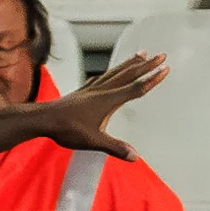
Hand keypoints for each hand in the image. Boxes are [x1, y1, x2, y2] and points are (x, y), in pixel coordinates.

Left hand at [31, 52, 167, 161]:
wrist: (43, 119)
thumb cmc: (67, 129)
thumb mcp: (93, 141)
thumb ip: (114, 147)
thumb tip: (134, 156)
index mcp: (108, 100)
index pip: (136, 88)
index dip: (152, 79)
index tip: (166, 68)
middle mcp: (102, 90)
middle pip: (128, 75)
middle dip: (147, 65)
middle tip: (162, 55)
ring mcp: (91, 89)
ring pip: (115, 72)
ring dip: (130, 63)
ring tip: (141, 54)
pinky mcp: (82, 91)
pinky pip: (101, 77)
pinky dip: (110, 72)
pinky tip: (109, 72)